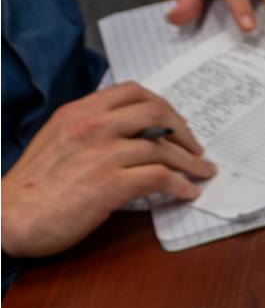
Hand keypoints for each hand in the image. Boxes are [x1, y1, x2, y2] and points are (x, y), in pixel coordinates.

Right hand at [0, 84, 214, 257]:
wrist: (9, 216)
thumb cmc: (35, 185)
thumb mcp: (58, 139)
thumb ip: (91, 129)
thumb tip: (131, 132)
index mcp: (79, 112)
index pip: (132, 92)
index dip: (163, 106)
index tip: (176, 124)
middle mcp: (92, 126)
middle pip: (157, 114)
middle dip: (184, 131)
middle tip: (195, 149)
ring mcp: (102, 154)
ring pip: (164, 148)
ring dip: (191, 162)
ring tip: (203, 172)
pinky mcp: (110, 184)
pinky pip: (160, 177)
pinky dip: (181, 184)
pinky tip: (187, 192)